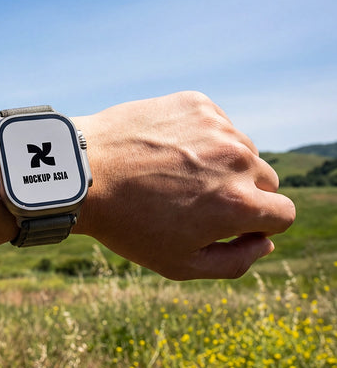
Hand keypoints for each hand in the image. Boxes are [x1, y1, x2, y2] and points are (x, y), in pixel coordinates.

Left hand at [75, 91, 294, 279]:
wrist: (83, 172)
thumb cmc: (129, 224)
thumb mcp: (180, 263)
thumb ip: (235, 262)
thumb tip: (265, 243)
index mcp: (240, 203)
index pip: (284, 214)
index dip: (260, 225)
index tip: (230, 225)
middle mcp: (237, 160)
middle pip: (266, 180)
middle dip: (243, 193)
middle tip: (198, 201)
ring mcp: (218, 127)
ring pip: (242, 150)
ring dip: (223, 163)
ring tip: (178, 175)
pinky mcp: (198, 104)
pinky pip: (218, 125)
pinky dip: (202, 138)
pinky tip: (168, 151)